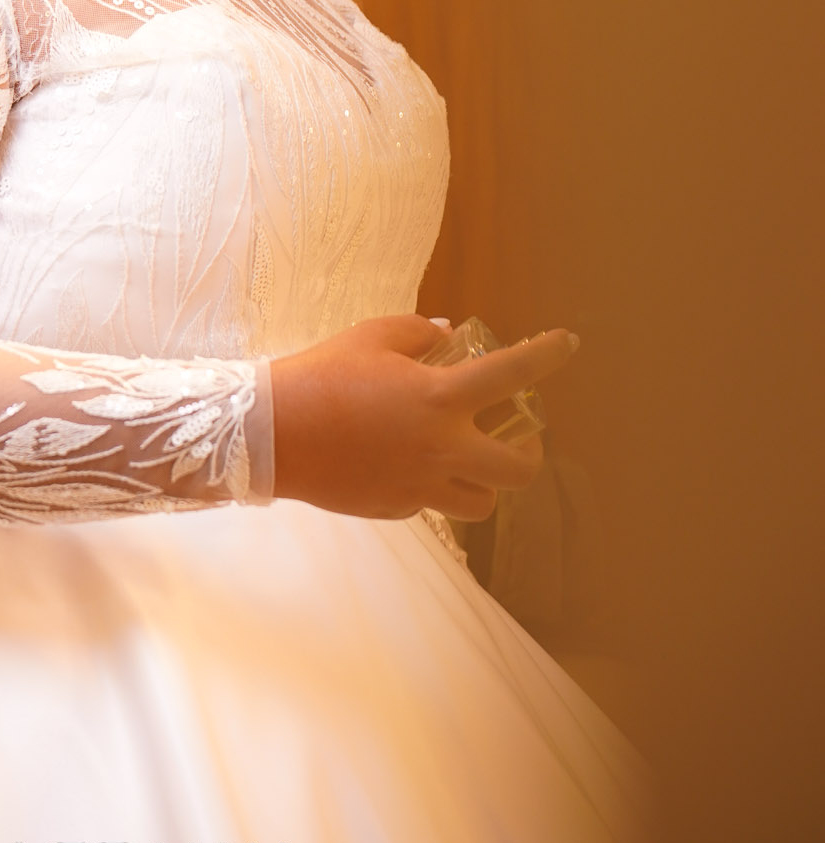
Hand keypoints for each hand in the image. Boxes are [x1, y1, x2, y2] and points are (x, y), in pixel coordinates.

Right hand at [269, 314, 578, 521]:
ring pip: (483, 501)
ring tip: (469, 458)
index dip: (547, 356)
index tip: (568, 343)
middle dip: (531, 453)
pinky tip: (409, 463)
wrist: (275, 434)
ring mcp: (422, 485)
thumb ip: (418, 334)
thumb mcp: (371, 336)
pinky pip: (435, 503)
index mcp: (439, 398)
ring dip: (486, 479)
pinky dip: (435, 485)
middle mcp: (442, 448)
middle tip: (521, 437)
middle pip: (518, 469)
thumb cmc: (323, 375)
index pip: (513, 375)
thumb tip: (448, 335)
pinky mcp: (400, 508)